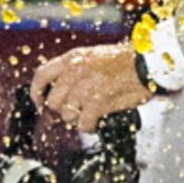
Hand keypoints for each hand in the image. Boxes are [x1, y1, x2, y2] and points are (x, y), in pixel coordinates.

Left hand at [31, 44, 152, 133]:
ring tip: (90, 115)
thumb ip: (78, 68)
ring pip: (67, 115)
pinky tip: (96, 122)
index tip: (39, 102)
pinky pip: (84, 124)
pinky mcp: (97, 104)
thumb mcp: (95, 56)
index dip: (36, 92)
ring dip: (78, 119)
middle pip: (53, 101)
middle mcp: (73, 74)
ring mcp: (84, 89)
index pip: (41, 76)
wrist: (147, 64)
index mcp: (71, 59)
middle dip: (63, 109)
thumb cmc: (129, 60)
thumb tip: (68, 86)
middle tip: (75, 111)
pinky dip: (89, 127)